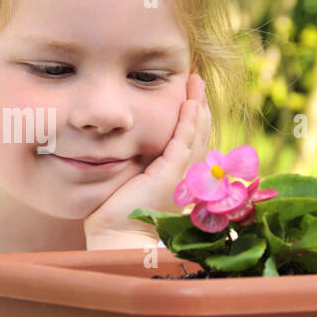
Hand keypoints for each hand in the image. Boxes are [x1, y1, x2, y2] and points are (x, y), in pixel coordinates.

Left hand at [83, 73, 212, 249]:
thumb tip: (122, 148)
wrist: (118, 236)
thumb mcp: (131, 183)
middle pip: (198, 134)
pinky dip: (189, 118)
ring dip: (197, 104)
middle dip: (198, 105)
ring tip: (197, 81)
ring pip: (196, 133)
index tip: (189, 96)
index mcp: (177, 178)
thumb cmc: (117, 215)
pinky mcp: (173, 172)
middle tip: (197, 80)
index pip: (190, 142)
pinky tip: (190, 101)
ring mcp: (183, 174)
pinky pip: (185, 139)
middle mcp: (186, 176)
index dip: (192, 118)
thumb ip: (135, 165)